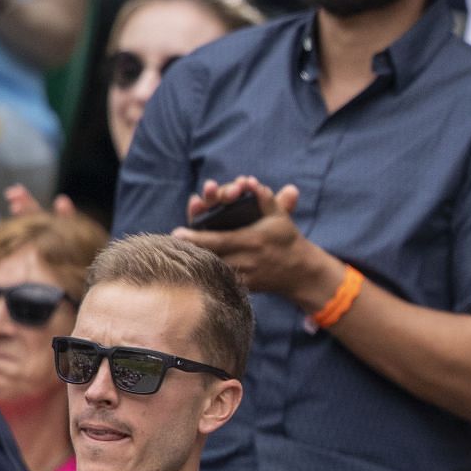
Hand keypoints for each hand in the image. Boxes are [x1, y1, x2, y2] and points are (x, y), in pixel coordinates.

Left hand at [173, 177, 333, 303]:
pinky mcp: (244, 287)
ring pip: (213, 270)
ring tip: (176, 255)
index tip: (176, 232)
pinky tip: (192, 270)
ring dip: (194, 262)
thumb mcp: (279, 217)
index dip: (195, 237)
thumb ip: (265, 198)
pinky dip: (207, 275)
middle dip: (188, 250)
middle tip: (170, 242)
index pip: (217, 239)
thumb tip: (250, 183)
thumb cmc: (287, 240)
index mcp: (251, 241)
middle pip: (209, 256)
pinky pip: (221, 282)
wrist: (300, 273)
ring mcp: (244, 276)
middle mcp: (246, 260)